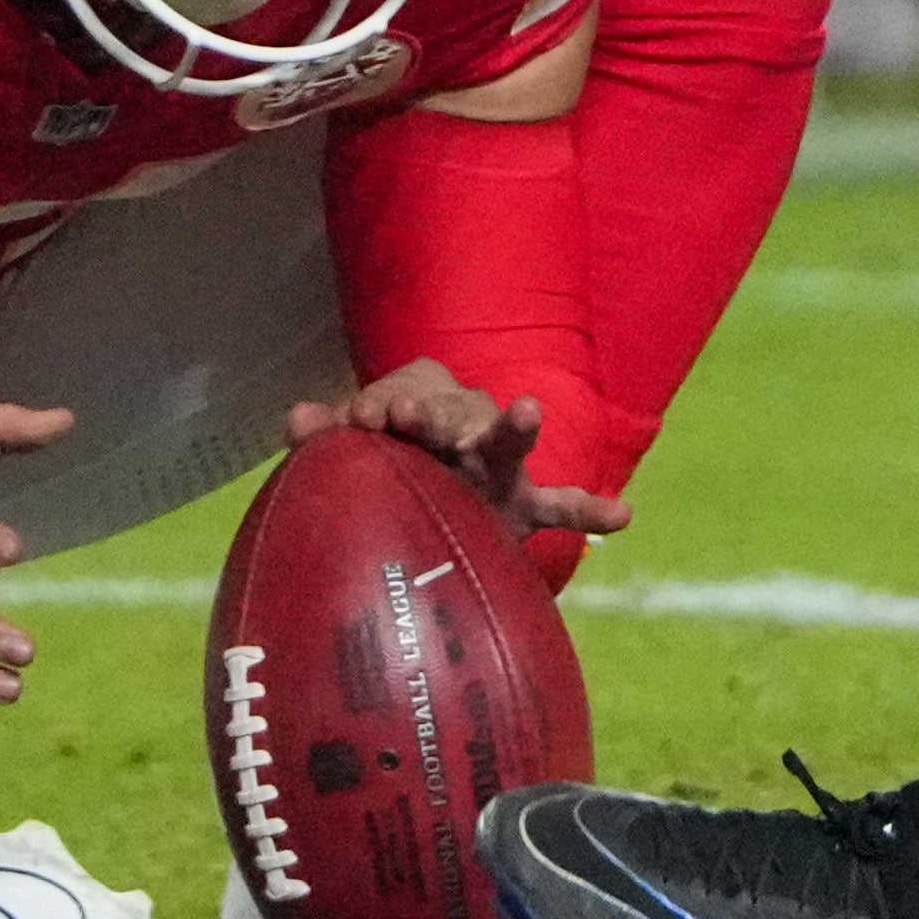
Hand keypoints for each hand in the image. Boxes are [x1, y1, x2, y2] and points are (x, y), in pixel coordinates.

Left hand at [325, 358, 634, 543]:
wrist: (421, 529)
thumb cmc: (383, 476)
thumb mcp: (354, 456)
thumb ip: (327, 439)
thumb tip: (296, 421)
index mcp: (421, 406)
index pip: (406, 389)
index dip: (381, 402)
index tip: (362, 421)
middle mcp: (463, 427)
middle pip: (453, 408)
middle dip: (431, 412)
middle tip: (407, 418)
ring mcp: (498, 468)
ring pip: (508, 440)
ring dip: (513, 426)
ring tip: (528, 411)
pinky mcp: (522, 507)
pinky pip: (562, 505)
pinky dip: (590, 510)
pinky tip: (622, 516)